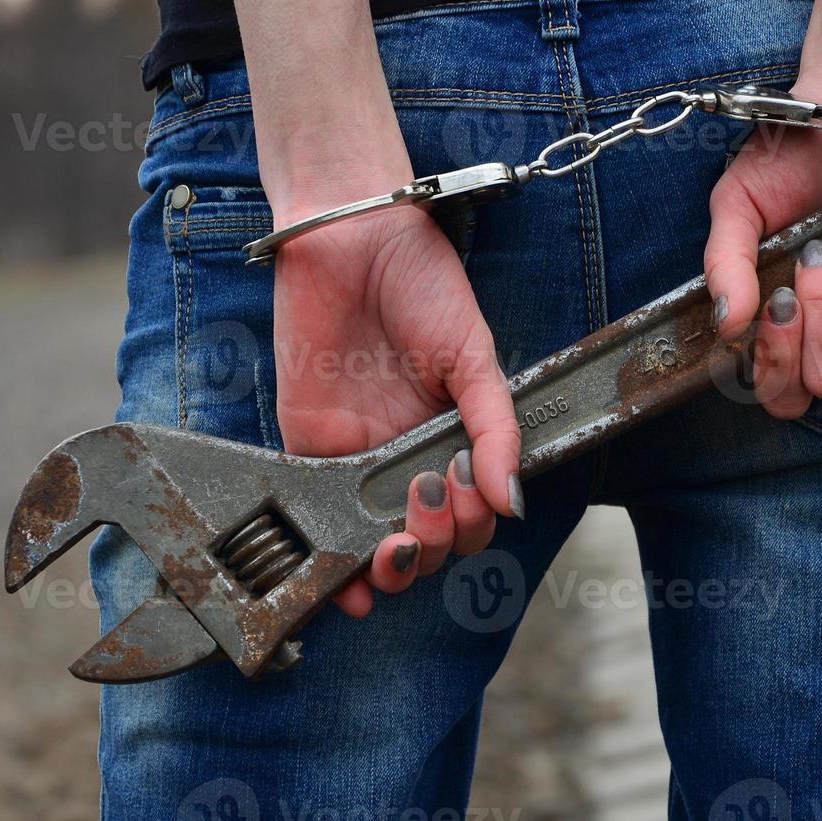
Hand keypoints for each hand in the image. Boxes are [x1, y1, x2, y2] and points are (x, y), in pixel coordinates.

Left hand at [274, 207, 520, 617]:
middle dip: (438, 543)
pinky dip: (336, 567)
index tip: (469, 485)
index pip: (470, 514)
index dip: (474, 522)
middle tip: (434, 498)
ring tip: (399, 545)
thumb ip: (495, 428)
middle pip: (428, 541)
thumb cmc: (420, 282)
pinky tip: (354, 586)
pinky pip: (320, 520)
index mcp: (451, 436)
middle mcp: (406, 455)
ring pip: (377, 547)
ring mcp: (356, 456)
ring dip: (396, 566)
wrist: (353, 234)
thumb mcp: (474, 355)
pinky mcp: (308, 446)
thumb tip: (513, 500)